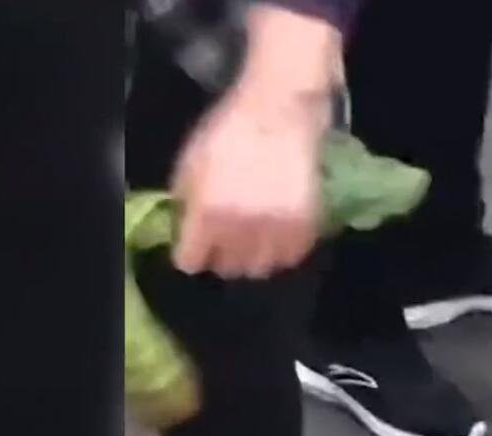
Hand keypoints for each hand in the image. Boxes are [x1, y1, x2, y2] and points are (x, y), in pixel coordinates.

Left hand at [169, 4, 339, 278]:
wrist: (279, 110)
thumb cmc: (230, 130)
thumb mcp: (191, 161)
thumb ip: (186, 199)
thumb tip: (188, 224)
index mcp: (207, 211)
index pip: (191, 261)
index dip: (191, 253)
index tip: (196, 245)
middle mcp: (241, 227)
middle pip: (227, 268)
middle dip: (223, 256)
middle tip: (226, 239)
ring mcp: (276, 228)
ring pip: (261, 268)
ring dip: (254, 256)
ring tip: (254, 238)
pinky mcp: (305, 223)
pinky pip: (291, 256)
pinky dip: (283, 249)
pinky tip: (277, 233)